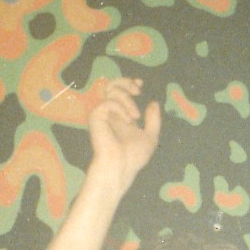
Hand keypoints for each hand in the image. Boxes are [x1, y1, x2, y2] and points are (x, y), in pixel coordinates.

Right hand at [87, 77, 161, 194]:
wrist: (121, 167)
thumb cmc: (134, 157)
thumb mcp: (150, 137)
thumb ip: (153, 120)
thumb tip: (154, 102)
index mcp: (121, 116)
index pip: (121, 93)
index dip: (129, 83)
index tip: (140, 84)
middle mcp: (110, 113)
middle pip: (112, 85)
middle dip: (125, 82)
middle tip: (138, 90)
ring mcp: (102, 114)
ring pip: (110, 90)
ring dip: (127, 99)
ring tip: (136, 116)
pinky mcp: (96, 116)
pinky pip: (108, 102)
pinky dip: (122, 108)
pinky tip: (129, 120)